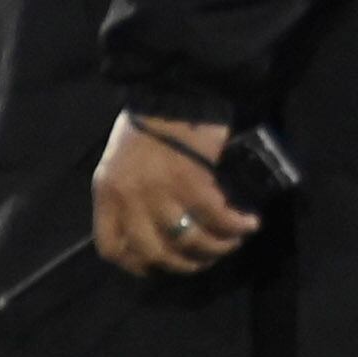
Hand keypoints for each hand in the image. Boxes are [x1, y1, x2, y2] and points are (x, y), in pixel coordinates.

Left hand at [95, 115, 250, 277]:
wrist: (173, 92)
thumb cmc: (147, 125)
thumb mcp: (120, 164)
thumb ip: (129, 195)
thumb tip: (155, 225)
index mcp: (108, 193)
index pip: (112, 247)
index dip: (137, 264)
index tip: (160, 265)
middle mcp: (129, 198)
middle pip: (154, 251)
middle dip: (184, 263)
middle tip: (206, 258)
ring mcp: (160, 191)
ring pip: (188, 239)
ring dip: (216, 247)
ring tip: (233, 241)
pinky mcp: (192, 180)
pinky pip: (217, 217)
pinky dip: (236, 225)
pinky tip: (249, 223)